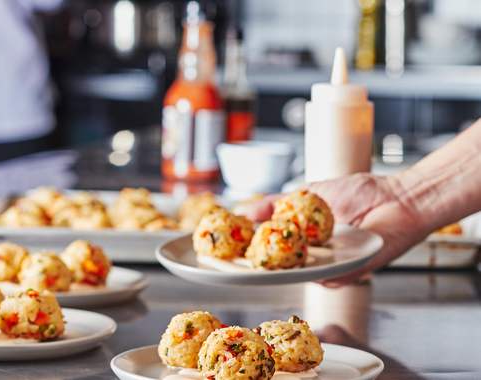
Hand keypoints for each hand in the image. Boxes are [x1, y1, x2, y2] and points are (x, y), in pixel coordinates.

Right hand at [244, 173, 428, 286]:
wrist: (399, 198)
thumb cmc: (361, 193)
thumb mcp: (309, 192)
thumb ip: (278, 202)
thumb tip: (244, 209)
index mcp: (305, 239)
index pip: (272, 247)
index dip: (249, 251)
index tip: (223, 253)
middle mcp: (316, 255)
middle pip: (280, 268)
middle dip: (255, 268)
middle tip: (230, 265)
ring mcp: (332, 267)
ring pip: (300, 276)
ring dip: (279, 272)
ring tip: (258, 264)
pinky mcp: (351, 273)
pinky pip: (329, 280)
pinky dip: (317, 274)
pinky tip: (306, 265)